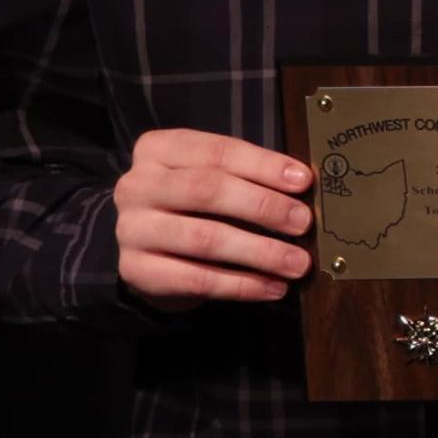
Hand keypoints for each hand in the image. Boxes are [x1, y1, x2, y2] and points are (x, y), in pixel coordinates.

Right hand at [113, 129, 313, 305]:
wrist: (150, 252)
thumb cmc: (194, 207)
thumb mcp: (214, 179)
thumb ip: (249, 176)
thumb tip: (305, 186)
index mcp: (157, 150)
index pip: (216, 152)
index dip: (263, 166)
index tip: (303, 181)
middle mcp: (137, 186)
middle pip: (206, 191)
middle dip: (263, 206)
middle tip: (303, 223)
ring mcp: (132, 229)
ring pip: (204, 238)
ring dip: (260, 252)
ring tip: (298, 263)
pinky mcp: (136, 270)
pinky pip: (197, 279)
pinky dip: (242, 285)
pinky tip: (273, 287)